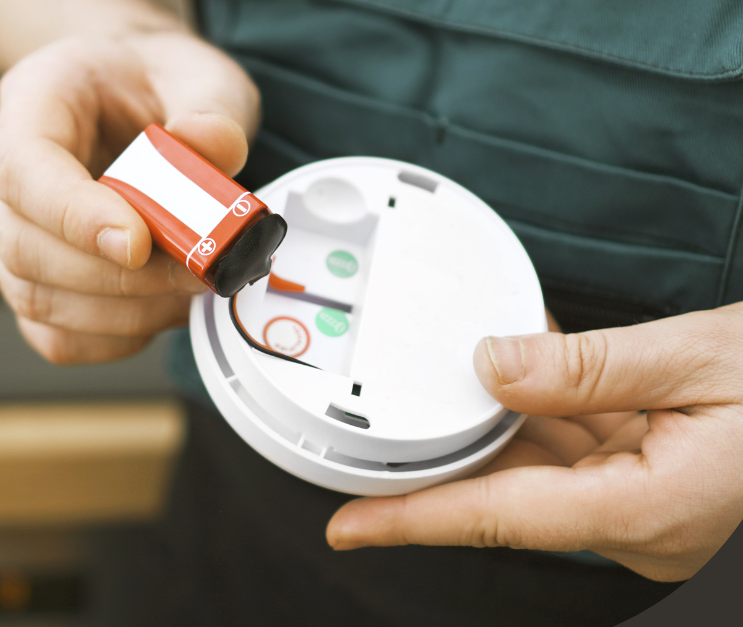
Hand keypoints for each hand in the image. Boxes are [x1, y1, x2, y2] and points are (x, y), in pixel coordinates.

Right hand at [0, 31, 258, 362]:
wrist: (140, 97)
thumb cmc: (155, 83)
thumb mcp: (200, 73)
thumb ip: (211, 109)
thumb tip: (211, 147)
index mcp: (33, 101)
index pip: (25, 168)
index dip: (76, 215)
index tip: (140, 242)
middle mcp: (4, 169)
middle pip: (26, 245)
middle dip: (118, 276)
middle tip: (195, 270)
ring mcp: (12, 231)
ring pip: (37, 297)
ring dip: (123, 312)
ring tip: (188, 289)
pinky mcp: (34, 281)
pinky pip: (53, 335)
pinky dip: (112, 338)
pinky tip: (159, 310)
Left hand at [326, 303, 742, 580]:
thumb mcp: (704, 357)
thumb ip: (589, 365)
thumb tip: (491, 364)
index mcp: (650, 507)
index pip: (501, 517)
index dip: (414, 524)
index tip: (347, 529)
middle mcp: (640, 527)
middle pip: (511, 499)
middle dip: (444, 466)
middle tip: (372, 438)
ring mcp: (649, 515)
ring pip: (542, 476)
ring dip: (495, 436)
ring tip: (438, 397)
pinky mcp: (656, 493)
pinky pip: (579, 461)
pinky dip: (544, 425)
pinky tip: (515, 388)